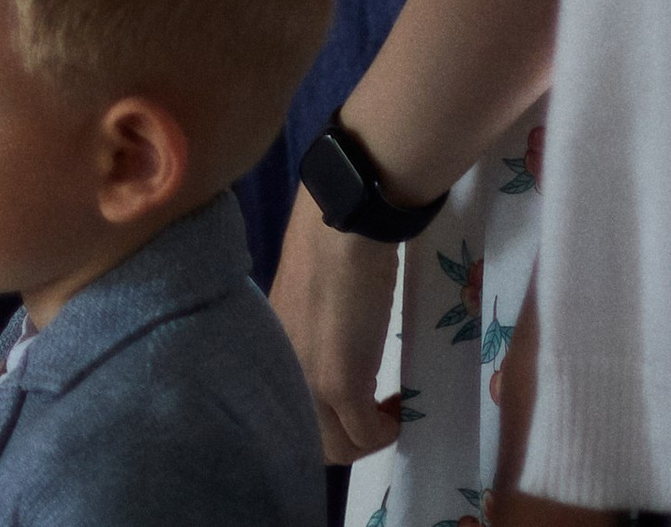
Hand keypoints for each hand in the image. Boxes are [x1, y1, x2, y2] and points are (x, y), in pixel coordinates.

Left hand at [268, 190, 404, 462]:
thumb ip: (310, 333)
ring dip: (368, 438)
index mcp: (270, 349)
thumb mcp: (309, 301)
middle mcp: (281, 369)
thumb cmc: (330, 250)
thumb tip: (332, 350)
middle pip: (312, 438)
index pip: (288, 410)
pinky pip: (364, 432)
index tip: (355, 406)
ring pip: (337, 445)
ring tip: (391, 412)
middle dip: (349, 439)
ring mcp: (308, 377)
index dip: (325, 420)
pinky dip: (387, 431)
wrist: (344, 225)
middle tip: (379, 416)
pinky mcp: (339, 379)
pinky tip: (400, 409)